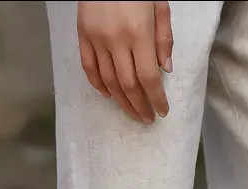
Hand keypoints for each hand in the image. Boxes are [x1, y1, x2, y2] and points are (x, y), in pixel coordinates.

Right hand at [77, 1, 172, 124]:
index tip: (161, 112)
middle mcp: (116, 39)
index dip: (156, 99)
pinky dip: (99, 85)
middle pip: (128, 84)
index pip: (149, 77)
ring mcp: (96, 38)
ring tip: (132, 113)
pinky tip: (110, 95)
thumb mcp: (160, 5)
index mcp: (139, 32)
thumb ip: (164, 38)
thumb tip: (165, 70)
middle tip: (147, 119)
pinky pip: (89, 68)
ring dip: (122, 101)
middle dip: (140, 106)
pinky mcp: (82, 35)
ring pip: (109, 81)